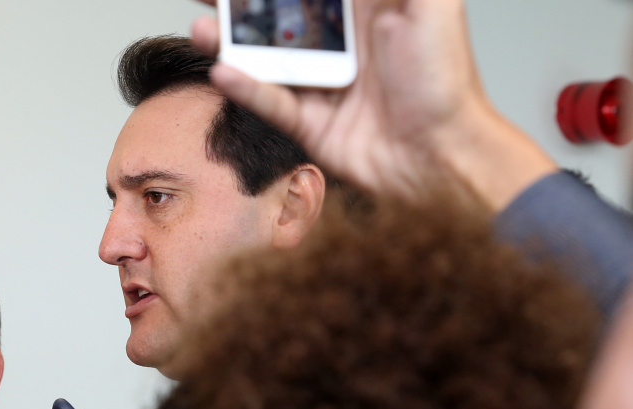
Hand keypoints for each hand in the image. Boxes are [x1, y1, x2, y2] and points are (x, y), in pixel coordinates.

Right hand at [191, 0, 555, 209]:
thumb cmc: (445, 82)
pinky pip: (270, 101)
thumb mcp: (430, 6)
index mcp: (365, 10)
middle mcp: (339, 45)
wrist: (442, 154)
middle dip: (240, 5)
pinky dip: (245, 87)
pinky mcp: (310, 124)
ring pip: (264, 57)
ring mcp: (321, 84)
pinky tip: (224, 72)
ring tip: (202, 29)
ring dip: (229, 42)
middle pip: (278, 17)